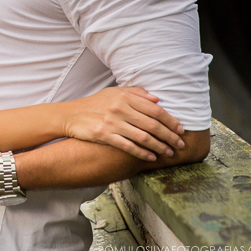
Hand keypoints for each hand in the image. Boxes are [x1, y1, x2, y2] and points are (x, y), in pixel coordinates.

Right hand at [63, 87, 184, 161]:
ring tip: (169, 153)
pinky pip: (128, 146)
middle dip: (170, 136)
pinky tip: (151, 157)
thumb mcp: (113, 93)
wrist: (70, 114)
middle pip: (152, 124)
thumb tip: (157, 99)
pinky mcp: (103, 135)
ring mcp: (111, 122)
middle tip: (180, 144)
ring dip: (160, 146)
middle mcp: (119, 108)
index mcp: (124, 97)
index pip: (154, 109)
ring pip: (143, 137)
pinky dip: (142, 153)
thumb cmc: (94, 104)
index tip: (180, 129)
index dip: (170, 120)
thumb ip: (135, 93)